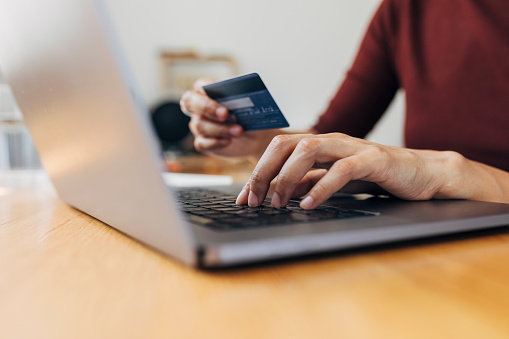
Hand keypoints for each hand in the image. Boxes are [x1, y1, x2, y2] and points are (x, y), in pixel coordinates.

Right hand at [180, 79, 266, 158]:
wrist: (255, 138)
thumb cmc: (249, 115)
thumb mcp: (250, 105)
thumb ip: (243, 98)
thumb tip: (243, 95)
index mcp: (208, 92)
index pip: (199, 86)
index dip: (206, 88)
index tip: (221, 93)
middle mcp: (199, 108)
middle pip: (190, 103)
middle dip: (207, 108)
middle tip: (225, 114)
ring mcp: (199, 125)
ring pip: (200, 125)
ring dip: (220, 129)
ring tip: (239, 131)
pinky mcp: (202, 142)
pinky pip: (202, 143)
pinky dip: (215, 143)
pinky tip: (228, 142)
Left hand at [236, 133, 466, 208]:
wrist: (420, 173)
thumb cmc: (375, 175)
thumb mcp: (333, 180)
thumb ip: (309, 181)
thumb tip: (277, 191)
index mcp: (319, 143)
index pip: (278, 150)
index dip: (257, 172)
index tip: (244, 198)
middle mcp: (331, 140)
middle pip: (286, 145)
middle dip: (264, 172)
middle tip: (253, 200)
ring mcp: (351, 146)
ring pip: (309, 150)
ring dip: (287, 178)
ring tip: (277, 203)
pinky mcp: (372, 158)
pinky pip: (342, 169)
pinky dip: (322, 188)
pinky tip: (309, 205)